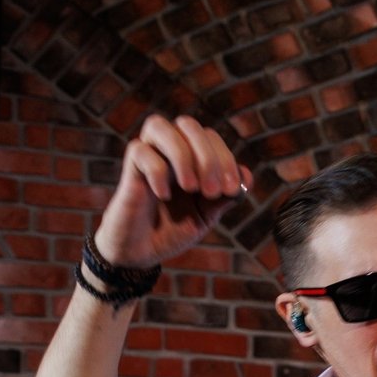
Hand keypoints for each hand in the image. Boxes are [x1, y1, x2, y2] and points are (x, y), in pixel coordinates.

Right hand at [94, 114, 251, 268]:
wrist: (141, 252)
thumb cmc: (173, 230)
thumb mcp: (206, 215)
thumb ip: (225, 197)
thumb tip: (246, 175)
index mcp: (190, 157)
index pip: (210, 138)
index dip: (225, 159)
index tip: (231, 191)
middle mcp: (168, 150)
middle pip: (188, 125)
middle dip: (207, 156)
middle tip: (212, 190)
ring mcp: (148, 156)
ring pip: (158, 125)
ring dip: (181, 154)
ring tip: (191, 187)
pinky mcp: (129, 169)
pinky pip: (140, 151)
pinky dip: (157, 171)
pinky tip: (165, 196)